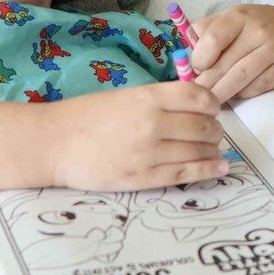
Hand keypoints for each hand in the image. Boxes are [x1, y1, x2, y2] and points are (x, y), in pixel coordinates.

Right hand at [46, 82, 227, 190]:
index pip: (197, 97)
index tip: (212, 108)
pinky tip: (220, 168)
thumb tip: (192, 107)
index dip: (212, 103)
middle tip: (212, 131)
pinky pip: (186, 174)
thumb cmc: (85, 116)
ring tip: (213, 150)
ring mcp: (148, 154)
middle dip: (214, 129)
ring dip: (213, 150)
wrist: (53, 143)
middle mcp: (152, 124)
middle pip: (203, 126)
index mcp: (146, 97)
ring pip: (199, 151)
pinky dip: (208, 170)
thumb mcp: (124, 96)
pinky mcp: (143, 178)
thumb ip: (157, 100)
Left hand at [189, 4, 273, 102]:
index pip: (213, 38)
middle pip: (225, 64)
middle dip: (207, 82)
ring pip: (241, 78)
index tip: (196, 69)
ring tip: (210, 100)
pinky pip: (258, 87)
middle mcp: (259, 30)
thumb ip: (206, 30)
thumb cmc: (253, 26)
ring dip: (222, 92)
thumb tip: (186, 53)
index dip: (200, 58)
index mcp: (239, 16)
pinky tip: (235, 93)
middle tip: (196, 93)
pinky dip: (243, 93)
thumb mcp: (230, 18)